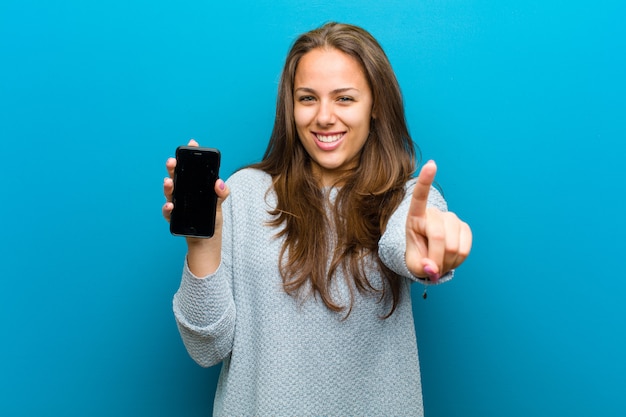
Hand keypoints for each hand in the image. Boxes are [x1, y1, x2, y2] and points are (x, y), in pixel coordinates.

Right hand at [162, 139, 229, 275]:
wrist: (206, 242)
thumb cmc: (211, 220)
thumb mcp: (219, 205)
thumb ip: (221, 193)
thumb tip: (219, 183)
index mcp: (194, 186)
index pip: (191, 168)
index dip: (190, 155)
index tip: (192, 143)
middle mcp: (183, 193)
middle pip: (176, 177)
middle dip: (173, 167)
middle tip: (173, 161)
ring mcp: (177, 204)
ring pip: (169, 193)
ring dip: (167, 186)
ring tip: (169, 182)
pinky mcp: (174, 218)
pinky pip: (168, 212)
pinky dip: (168, 208)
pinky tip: (171, 206)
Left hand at [405, 161, 471, 280]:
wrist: (430, 257)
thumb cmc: (417, 257)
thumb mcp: (413, 265)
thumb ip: (420, 267)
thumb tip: (432, 268)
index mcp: (415, 216)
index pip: (419, 197)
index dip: (426, 181)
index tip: (431, 164)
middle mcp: (434, 213)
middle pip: (438, 237)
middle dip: (436, 259)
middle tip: (431, 267)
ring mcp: (451, 218)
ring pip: (453, 246)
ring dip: (447, 261)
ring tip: (440, 262)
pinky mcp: (464, 227)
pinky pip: (465, 249)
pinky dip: (458, 261)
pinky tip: (450, 258)